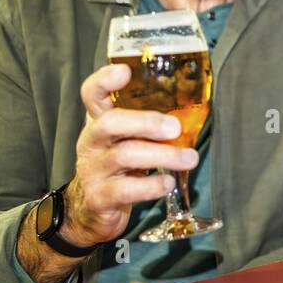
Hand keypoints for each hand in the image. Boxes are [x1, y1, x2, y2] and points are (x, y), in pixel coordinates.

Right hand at [63, 63, 199, 245]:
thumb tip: (192, 109)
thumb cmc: (118, 167)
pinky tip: (168, 182)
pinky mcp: (99, 197)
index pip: (92, 93)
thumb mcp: (127, 140)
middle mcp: (92, 142)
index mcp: (99, 122)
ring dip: (162, 155)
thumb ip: (148, 124)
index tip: (125, 72)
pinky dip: (151, 186)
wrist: (90, 210)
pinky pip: (125, 190)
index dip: (104, 80)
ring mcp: (93, 170)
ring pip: (124, 156)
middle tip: (175, 128)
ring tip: (189, 158)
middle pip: (109, 122)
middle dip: (145, 122)